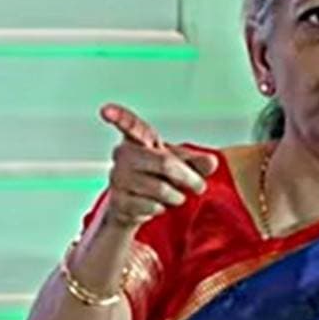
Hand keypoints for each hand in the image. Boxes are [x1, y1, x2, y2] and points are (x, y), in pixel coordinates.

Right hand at [98, 103, 218, 226]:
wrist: (136, 205)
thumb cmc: (158, 175)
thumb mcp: (182, 164)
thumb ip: (199, 161)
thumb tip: (211, 162)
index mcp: (139, 140)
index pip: (131, 125)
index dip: (119, 117)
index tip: (106, 111)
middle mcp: (124, 155)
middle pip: (164, 163)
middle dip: (188, 177)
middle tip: (199, 186)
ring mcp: (118, 178)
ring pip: (160, 188)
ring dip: (176, 196)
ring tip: (174, 196)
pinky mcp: (118, 200)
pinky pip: (151, 206)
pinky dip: (162, 208)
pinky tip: (156, 205)